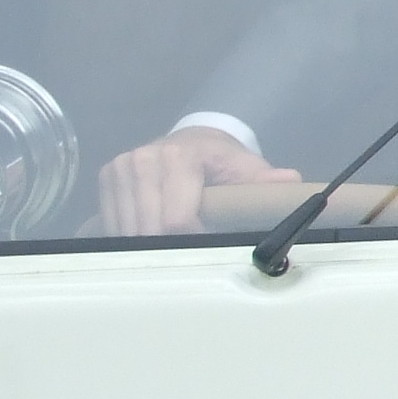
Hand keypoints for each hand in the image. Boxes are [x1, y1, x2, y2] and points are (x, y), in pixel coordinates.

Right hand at [96, 126, 299, 235]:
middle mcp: (143, 159)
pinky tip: (149, 240)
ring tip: (170, 249)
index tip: (207, 249)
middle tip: (189, 257)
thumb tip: (291, 184)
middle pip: (149, 228)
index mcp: (179, 157)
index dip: (192, 241)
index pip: (177, 219)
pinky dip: (129, 239)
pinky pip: (112, 224)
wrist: (192, 141)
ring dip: (147, 247)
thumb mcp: (246, 168)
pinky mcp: (105, 180)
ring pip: (126, 230)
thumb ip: (264, 180)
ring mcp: (120, 169)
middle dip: (169, 248)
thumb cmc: (222, 161)